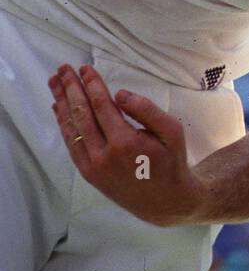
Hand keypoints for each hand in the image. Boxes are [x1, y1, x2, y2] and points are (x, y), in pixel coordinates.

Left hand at [49, 64, 203, 226]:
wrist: (165, 201)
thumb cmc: (171, 162)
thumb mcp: (171, 132)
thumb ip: (147, 110)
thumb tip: (119, 94)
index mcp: (125, 142)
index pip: (101, 105)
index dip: (91, 84)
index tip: (85, 68)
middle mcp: (103, 154)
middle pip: (81, 114)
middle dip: (70, 89)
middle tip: (63, 69)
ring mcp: (93, 166)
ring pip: (72, 129)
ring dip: (61, 103)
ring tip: (54, 82)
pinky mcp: (88, 174)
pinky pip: (71, 145)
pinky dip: (63, 125)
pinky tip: (59, 109)